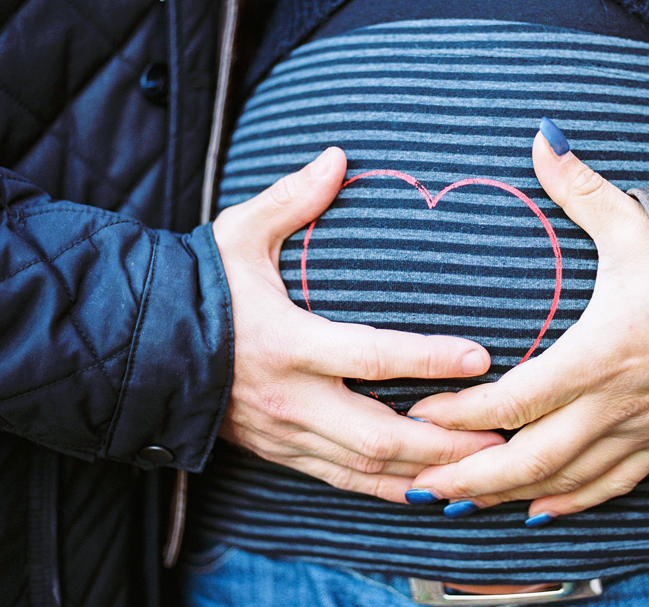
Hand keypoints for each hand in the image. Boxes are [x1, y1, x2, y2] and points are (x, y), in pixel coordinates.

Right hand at [213, 148, 503, 503]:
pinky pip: (344, 482)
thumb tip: (339, 156)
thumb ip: (292, 199)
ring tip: (485, 468)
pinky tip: (431, 492)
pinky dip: (390, 491)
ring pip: (367, 468)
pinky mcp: (284, 452)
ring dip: (428, 474)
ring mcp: (288, 433)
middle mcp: (292, 398)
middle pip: (380, 434)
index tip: (482, 357)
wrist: (144, 348)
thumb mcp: (240, 235)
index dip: (428, 358)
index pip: (370, 356)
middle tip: (504, 433)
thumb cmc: (200, 287)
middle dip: (446, 441)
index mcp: (287, 342)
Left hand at [406, 123, 648, 521]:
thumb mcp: (636, 221)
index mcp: (603, 350)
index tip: (418, 413)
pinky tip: (539, 511)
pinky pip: (614, 485)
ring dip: (511, 497)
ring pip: (568, 481)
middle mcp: (619, 401)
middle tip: (420, 488)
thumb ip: (580, 186)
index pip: (515, 396)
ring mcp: (644, 427)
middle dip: (471, 477)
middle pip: (532, 457)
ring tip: (461, 506)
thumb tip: (541, 135)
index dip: (462, 411)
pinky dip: (572, 502)